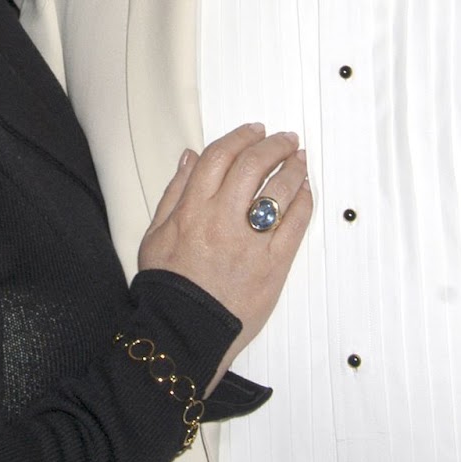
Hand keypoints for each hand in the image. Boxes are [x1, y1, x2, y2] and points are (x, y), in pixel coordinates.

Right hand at [138, 123, 310, 391]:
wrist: (184, 331)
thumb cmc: (168, 285)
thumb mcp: (155, 233)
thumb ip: (175, 191)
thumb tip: (191, 156)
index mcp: (192, 210)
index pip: (220, 157)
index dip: (240, 137)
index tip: (254, 130)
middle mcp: (222, 220)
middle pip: (253, 166)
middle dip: (273, 145)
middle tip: (284, 138)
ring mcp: (251, 242)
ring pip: (280, 191)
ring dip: (294, 168)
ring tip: (299, 158)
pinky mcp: (274, 265)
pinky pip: (296, 224)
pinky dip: (304, 201)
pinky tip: (305, 190)